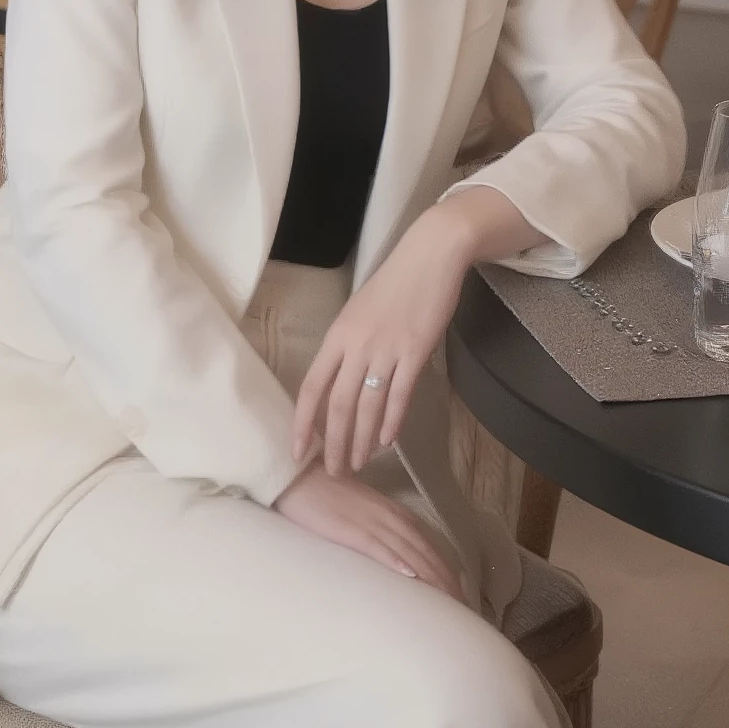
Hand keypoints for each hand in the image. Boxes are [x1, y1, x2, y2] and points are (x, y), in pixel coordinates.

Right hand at [275, 461, 462, 598]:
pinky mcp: (350, 529)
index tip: (461, 591)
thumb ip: (379, 528)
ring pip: (409, 551)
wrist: (297, 477)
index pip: (427, 542)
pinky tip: (411, 576)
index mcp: (391, 512)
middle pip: (425, 550)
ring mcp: (370, 522)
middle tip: (465, 606)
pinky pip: (378, 547)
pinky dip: (397, 561)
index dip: (446, 567)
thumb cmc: (324, 495)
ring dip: (432, 577)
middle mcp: (388, 516)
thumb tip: (394, 555)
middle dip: (447, 579)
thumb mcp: (360, 511)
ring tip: (450, 601)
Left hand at [292, 201, 472, 476]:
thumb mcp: (360, 313)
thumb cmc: (395, 284)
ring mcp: (386, 348)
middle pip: (338, 404)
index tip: (298, 451)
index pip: (312, 386)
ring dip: (361, 440)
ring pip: (368, 406)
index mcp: (337, 335)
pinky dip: (392, 421)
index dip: (303, 422)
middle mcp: (356, 345)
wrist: (430, 256)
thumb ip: (349, 347)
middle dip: (334, 443)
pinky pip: (400, 395)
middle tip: (336, 472)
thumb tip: (343, 384)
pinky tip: (387, 441)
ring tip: (359, 464)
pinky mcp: (415, 351)